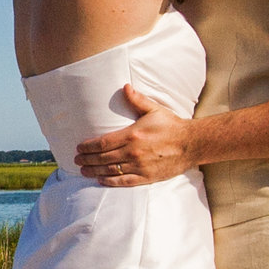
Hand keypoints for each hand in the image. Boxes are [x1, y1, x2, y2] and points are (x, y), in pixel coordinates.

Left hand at [75, 85, 199, 185]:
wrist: (191, 144)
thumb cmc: (172, 126)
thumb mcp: (154, 110)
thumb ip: (137, 100)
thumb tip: (125, 87)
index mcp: (132, 135)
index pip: (103, 142)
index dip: (88, 146)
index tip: (79, 147)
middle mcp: (133, 152)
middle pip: (103, 157)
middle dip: (87, 159)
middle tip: (76, 159)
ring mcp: (140, 166)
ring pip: (111, 170)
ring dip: (95, 171)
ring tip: (83, 170)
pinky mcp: (148, 177)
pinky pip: (125, 181)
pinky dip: (111, 181)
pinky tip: (101, 180)